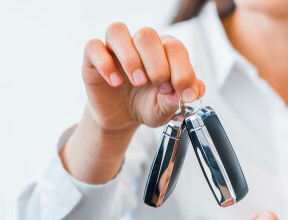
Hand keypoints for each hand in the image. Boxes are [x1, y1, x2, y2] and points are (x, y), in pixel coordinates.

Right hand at [60, 24, 205, 183]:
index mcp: (162, 50)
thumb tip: (194, 91)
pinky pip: (93, 47)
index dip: (182, 70)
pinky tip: (115, 82)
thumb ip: (178, 100)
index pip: (174, 47)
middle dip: (157, 63)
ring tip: (138, 80)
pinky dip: (104, 63)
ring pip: (117, 32)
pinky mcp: (93, 58)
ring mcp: (114, 48)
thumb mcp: (165, 109)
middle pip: (146, 35)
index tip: (184, 94)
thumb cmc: (145, 106)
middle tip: (160, 86)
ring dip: (130, 57)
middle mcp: (138, 44)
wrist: (120, 118)